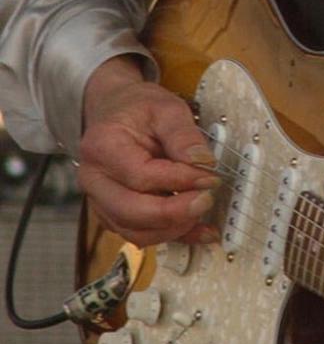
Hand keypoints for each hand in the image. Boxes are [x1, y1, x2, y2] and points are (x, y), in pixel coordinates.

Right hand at [78, 56, 219, 246]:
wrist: (115, 111)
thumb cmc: (138, 108)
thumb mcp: (166, 108)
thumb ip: (184, 135)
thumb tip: (204, 164)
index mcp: (102, 146)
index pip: (141, 176)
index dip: (179, 180)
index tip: (210, 178)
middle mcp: (94, 179)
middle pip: (131, 211)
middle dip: (174, 213)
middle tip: (206, 200)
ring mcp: (100, 201)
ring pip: (134, 231)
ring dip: (173, 229)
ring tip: (203, 211)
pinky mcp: (113, 214)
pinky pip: (139, 235)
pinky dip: (171, 236)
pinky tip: (199, 230)